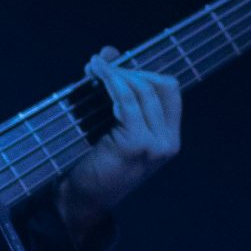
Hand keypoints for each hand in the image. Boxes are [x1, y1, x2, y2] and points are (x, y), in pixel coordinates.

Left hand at [56, 46, 181, 237]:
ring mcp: (156, 144)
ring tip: (92, 67)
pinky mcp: (137, 145)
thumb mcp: (109, 124)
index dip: (143, 71)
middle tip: (98, 66)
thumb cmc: (92, 162)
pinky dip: (111, 84)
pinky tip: (95, 78)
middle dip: (130, 69)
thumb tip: (110, 51)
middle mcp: (168, 141)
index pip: (169, 90)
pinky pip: (127, 102)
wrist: (80, 199)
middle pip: (162, 85)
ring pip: (144, 90)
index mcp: (167, 137)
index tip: (114, 66)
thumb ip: (114, 91)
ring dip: (116, 73)